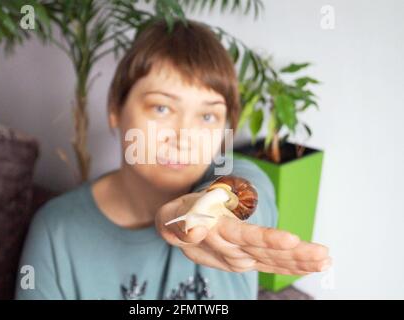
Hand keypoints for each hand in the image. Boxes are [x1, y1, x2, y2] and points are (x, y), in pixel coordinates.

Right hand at [155, 192, 331, 274]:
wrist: (178, 228)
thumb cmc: (179, 216)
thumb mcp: (172, 218)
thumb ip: (182, 228)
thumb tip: (195, 229)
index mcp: (218, 236)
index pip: (246, 238)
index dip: (268, 239)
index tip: (291, 239)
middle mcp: (232, 251)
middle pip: (267, 252)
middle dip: (296, 254)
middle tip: (323, 255)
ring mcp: (241, 258)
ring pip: (274, 260)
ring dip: (301, 262)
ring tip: (325, 260)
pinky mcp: (247, 259)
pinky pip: (272, 264)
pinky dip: (293, 265)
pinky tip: (313, 265)